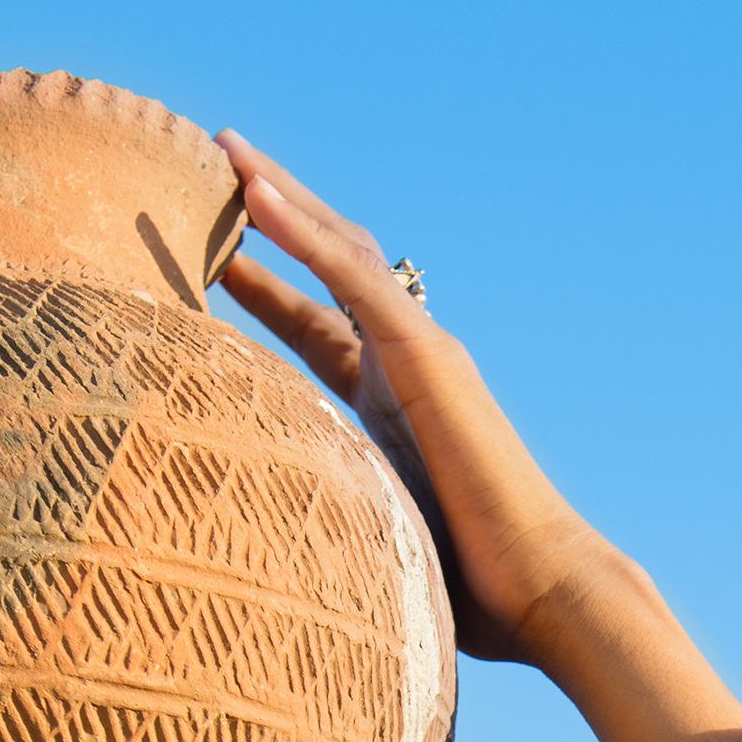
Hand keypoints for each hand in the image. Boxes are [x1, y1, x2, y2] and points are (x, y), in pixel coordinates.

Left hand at [212, 136, 609, 669]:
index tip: (202, 254)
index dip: (260, 281)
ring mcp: (422, 351)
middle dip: (269, 212)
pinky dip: (302, 231)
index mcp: (391, 398)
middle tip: (204, 167)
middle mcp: (407, 360)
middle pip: (328, 261)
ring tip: (220, 148)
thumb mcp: (371, 531)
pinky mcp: (428, 358)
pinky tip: (254, 192)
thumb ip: (327, 514)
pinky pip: (354, 277)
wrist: (539, 593)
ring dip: (280, 194)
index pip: (313, 319)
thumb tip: (263, 556)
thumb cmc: (467, 587)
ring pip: (340, 248)